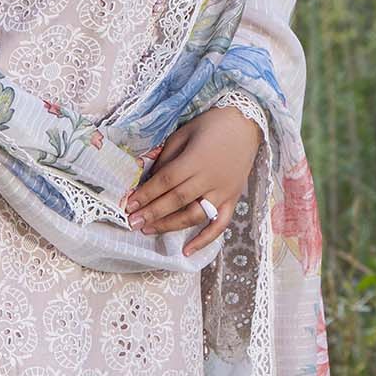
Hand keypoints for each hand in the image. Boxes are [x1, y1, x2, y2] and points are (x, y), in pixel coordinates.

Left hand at [122, 105, 262, 255]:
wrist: (246, 124)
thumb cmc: (211, 126)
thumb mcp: (184, 133)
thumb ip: (166, 156)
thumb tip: (149, 178)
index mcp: (195, 159)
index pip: (166, 181)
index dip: (146, 194)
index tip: (129, 205)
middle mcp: (209, 178)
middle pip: (176, 201)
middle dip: (152, 213)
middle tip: (132, 223)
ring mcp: (222, 192)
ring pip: (194, 215)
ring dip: (170, 226)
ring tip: (149, 230)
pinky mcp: (232, 199)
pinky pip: (220, 224)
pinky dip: (205, 240)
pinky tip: (187, 251)